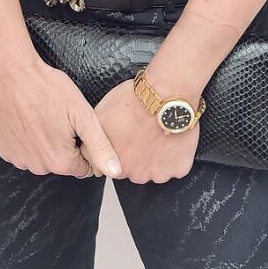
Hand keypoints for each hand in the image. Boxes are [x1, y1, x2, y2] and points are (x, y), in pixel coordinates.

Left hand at [80, 79, 198, 183]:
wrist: (166, 95)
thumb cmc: (134, 100)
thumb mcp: (100, 114)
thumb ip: (94, 137)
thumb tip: (90, 144)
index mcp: (111, 161)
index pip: (106, 164)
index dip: (115, 149)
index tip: (122, 139)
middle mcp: (132, 173)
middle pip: (130, 168)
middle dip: (134, 156)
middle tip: (141, 134)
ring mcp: (155, 173)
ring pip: (153, 170)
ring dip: (154, 158)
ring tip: (158, 134)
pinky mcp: (177, 169)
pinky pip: (175, 167)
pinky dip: (174, 157)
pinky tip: (172, 138)